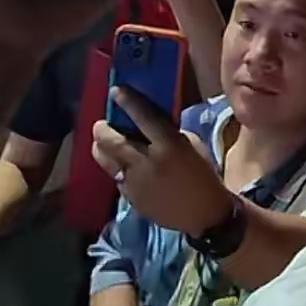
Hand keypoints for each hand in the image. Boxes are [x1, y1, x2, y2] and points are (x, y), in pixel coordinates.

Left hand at [92, 88, 233, 237]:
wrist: (204, 214)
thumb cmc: (203, 174)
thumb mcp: (192, 146)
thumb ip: (169, 133)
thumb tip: (149, 124)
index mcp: (168, 145)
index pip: (143, 117)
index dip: (128, 102)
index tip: (116, 91)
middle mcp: (146, 162)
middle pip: (112, 141)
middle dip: (102, 129)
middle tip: (101, 124)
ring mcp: (135, 182)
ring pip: (106, 160)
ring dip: (102, 149)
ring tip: (102, 143)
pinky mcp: (130, 198)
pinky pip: (116, 177)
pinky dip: (116, 168)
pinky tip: (121, 165)